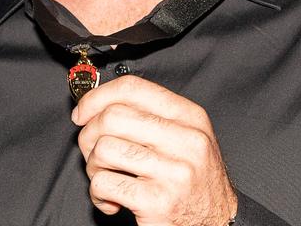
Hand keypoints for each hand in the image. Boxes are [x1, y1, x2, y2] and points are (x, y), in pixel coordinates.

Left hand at [72, 75, 237, 225]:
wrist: (218, 221)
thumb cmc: (194, 180)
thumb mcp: (186, 138)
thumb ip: (151, 117)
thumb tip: (97, 105)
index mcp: (190, 117)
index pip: (134, 89)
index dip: (97, 96)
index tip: (82, 112)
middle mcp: (186, 140)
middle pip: (113, 117)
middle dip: (90, 135)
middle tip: (93, 152)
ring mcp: (173, 171)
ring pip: (104, 149)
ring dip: (93, 167)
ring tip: (106, 178)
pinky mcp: (158, 201)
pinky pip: (104, 184)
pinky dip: (97, 194)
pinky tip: (111, 200)